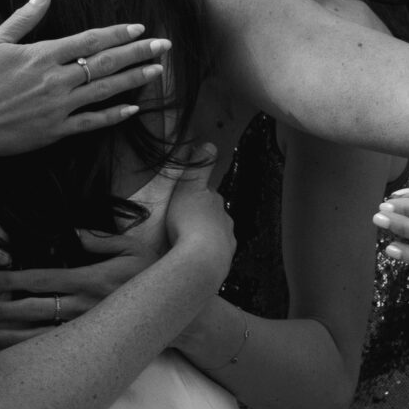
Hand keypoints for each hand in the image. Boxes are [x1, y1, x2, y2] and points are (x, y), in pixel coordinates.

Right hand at [0, 0, 169, 157]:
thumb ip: (24, 17)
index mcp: (41, 56)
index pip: (90, 40)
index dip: (117, 33)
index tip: (139, 29)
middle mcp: (56, 81)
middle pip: (106, 63)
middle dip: (138, 53)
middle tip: (165, 46)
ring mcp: (58, 108)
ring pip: (105, 91)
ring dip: (134, 80)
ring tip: (157, 71)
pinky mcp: (54, 131)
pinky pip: (92, 123)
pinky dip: (113, 115)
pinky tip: (132, 109)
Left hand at [0, 226, 154, 349]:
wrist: (176, 311)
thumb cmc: (151, 272)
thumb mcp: (130, 246)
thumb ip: (98, 238)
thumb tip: (71, 232)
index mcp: (89, 279)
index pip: (41, 279)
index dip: (11, 280)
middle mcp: (83, 307)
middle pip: (33, 309)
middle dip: (1, 311)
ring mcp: (87, 329)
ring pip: (41, 336)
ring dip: (10, 337)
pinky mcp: (92, 345)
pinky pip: (57, 350)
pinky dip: (32, 353)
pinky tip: (12, 357)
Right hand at [160, 149, 233, 269]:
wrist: (200, 261)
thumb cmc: (190, 223)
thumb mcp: (189, 188)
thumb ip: (198, 168)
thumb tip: (209, 144)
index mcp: (215, 203)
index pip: (208, 195)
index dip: (196, 196)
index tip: (184, 200)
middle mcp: (225, 222)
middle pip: (213, 217)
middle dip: (201, 219)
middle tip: (182, 224)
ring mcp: (226, 244)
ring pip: (215, 237)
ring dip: (203, 238)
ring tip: (187, 244)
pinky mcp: (222, 264)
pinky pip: (212, 256)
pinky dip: (204, 255)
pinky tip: (193, 259)